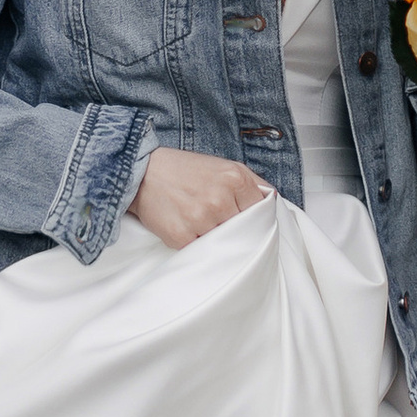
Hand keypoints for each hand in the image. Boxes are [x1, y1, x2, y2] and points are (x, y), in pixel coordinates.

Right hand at [130, 149, 271, 248]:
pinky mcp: (182, 236)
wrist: (144, 173)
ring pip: (224, 242)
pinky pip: (201, 250)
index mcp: (235, 179)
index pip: (260, 212)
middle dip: (234, 228)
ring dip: (215, 237)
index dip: (252, 217)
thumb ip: (252, 184)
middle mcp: (220, 198)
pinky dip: (196, 243)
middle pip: (244, 230)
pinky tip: (187, 228)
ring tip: (200, 221)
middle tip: (220, 221)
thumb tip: (272, 203)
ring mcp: (201, 219)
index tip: (244, 219)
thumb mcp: (224, 166)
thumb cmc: (185, 170)